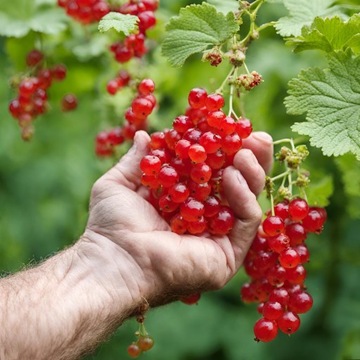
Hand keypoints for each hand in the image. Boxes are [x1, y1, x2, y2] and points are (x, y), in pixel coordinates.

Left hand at [82, 130, 272, 306]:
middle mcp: (205, 220)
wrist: (113, 261)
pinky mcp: (227, 256)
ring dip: (252, 174)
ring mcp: (218, 238)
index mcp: (184, 203)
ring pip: (247, 203)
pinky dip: (245, 197)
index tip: (231, 128)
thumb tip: (143, 135)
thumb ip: (137, 160)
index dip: (224, 151)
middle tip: (257, 136)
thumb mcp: (120, 183)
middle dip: (250, 160)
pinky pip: (246, 222)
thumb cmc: (111, 225)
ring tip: (244, 152)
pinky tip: (233, 176)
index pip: (213, 174)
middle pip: (237, 187)